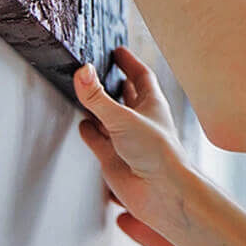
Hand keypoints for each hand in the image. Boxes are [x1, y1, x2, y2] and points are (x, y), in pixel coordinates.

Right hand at [75, 47, 199, 245]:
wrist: (162, 195)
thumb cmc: (158, 155)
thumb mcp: (124, 118)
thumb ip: (98, 97)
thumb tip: (83, 72)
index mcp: (151, 105)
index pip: (140, 76)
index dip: (129, 62)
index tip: (117, 51)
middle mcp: (140, 121)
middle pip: (126, 96)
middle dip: (114, 83)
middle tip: (100, 69)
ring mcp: (126, 141)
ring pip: (109, 118)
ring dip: (99, 107)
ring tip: (87, 94)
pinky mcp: (114, 159)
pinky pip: (98, 141)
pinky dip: (90, 132)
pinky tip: (85, 126)